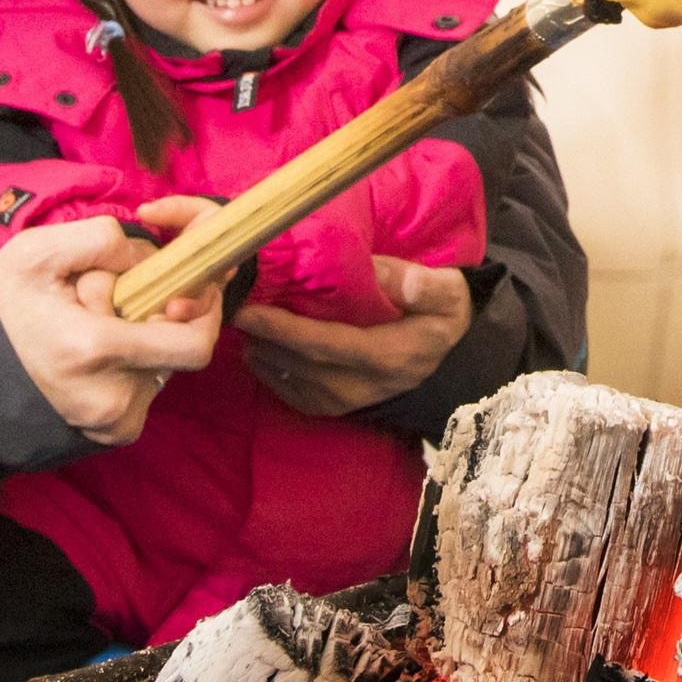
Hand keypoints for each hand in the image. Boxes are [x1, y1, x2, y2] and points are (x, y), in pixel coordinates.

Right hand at [0, 215, 218, 442]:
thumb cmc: (4, 310)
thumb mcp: (35, 253)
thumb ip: (101, 240)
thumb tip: (152, 257)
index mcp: (93, 350)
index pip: (193, 342)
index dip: (201, 310)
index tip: (179, 287)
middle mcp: (111, 398)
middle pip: (183, 351)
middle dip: (164, 318)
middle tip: (122, 303)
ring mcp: (115, 422)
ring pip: (165, 366)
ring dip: (144, 340)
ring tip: (96, 329)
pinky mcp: (115, 433)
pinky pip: (148, 387)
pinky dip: (134, 364)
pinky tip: (96, 354)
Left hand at [233, 256, 476, 419]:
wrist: (451, 357)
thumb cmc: (443, 315)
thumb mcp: (449, 294)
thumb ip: (423, 286)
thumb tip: (390, 274)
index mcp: (387, 357)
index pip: (324, 345)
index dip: (282, 329)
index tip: (249, 310)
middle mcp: (361, 386)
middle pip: (298, 364)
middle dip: (260, 337)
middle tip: (230, 305)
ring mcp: (345, 401)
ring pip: (289, 379)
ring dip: (259, 351)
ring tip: (240, 321)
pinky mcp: (334, 407)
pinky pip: (290, 392)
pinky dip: (267, 370)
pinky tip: (257, 345)